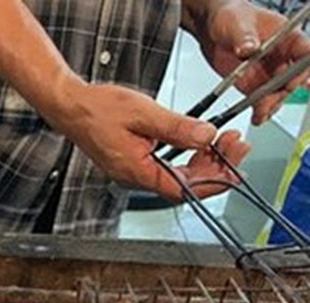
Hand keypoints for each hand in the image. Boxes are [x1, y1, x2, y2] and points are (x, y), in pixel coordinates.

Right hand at [47, 82, 250, 201]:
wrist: (72, 107)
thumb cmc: (98, 110)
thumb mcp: (143, 113)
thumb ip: (177, 127)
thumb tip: (206, 136)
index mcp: (137, 171)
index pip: (183, 189)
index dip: (213, 183)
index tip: (235, 173)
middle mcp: (136, 176)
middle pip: (185, 184)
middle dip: (215, 166)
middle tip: (237, 145)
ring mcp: (135, 170)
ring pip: (178, 175)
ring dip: (204, 160)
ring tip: (224, 140)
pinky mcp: (135, 160)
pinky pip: (167, 166)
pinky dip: (188, 155)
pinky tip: (199, 140)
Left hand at [194, 0, 309, 123]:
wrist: (211, 27)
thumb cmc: (231, 16)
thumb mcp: (237, 22)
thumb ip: (244, 37)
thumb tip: (249, 48)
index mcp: (287, 37)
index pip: (305, 54)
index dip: (302, 69)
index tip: (291, 82)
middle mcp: (282, 57)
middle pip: (293, 79)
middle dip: (282, 93)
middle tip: (267, 103)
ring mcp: (269, 73)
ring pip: (279, 94)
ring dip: (271, 106)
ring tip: (260, 114)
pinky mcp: (254, 85)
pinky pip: (262, 101)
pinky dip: (260, 110)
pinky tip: (257, 116)